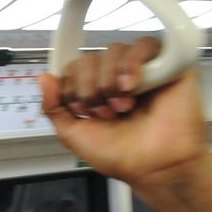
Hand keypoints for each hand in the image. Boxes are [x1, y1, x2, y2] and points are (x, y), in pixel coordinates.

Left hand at [40, 38, 211, 211]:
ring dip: (109, 79)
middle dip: (88, 87)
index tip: (81, 110)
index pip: (73, 68)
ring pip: (114, 49)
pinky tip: (131, 87)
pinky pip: (145, 44)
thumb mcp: (73, 134)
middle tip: (103, 112)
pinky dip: (131, 64)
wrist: (155, 167)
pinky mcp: (168, 65)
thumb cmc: (121, 156)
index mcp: (96, 93)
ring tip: (121, 106)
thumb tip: (43, 78)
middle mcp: (117, 79)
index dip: (71, 86)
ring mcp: (142, 71)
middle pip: (89, 58)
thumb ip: (53, 107)